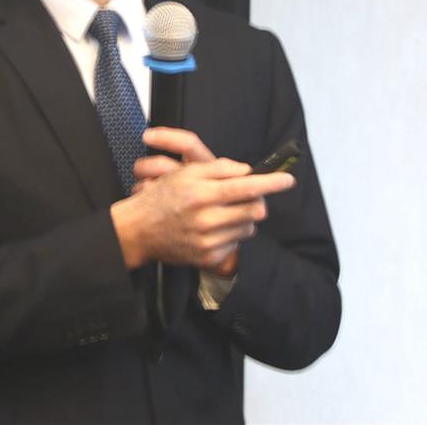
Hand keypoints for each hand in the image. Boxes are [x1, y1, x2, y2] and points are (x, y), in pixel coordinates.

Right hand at [110, 128, 294, 269]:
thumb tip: (246, 171)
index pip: (246, 186)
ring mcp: (208, 240)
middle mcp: (206, 218)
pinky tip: (213, 230)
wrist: (139, 231)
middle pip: (254, 209)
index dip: (271, 183)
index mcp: (202, 193)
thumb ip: (217, 169)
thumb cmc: (162, 197)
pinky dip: (230, 236)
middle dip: (256, 201)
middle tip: (244, 197)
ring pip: (248, 228)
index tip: (288, 180)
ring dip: (242, 219)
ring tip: (222, 213)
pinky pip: (236, 245)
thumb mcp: (184, 174)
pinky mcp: (208, 258)